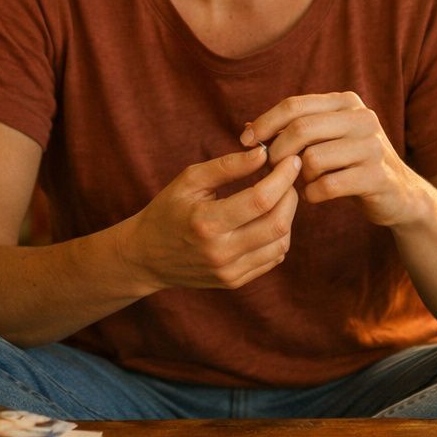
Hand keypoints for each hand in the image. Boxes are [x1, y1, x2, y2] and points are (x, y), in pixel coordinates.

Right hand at [121, 146, 301, 291]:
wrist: (145, 257)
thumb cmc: (168, 210)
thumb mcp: (190, 180)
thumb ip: (228, 166)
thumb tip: (264, 154)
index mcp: (206, 223)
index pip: (260, 200)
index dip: (282, 178)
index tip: (291, 160)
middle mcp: (220, 252)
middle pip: (277, 224)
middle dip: (290, 194)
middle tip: (288, 176)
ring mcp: (229, 272)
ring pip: (281, 243)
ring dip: (288, 215)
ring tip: (278, 196)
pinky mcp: (235, 281)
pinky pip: (273, 258)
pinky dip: (279, 235)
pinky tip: (269, 218)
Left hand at [242, 92, 424, 227]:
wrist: (400, 195)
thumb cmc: (351, 165)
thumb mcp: (325, 140)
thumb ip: (291, 131)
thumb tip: (246, 129)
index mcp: (347, 102)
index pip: (294, 105)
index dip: (265, 123)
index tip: (245, 142)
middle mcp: (362, 118)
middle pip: (300, 129)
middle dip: (277, 153)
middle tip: (271, 171)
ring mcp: (372, 146)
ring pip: (312, 159)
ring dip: (299, 178)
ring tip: (305, 183)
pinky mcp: (377, 176)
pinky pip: (327, 185)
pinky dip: (314, 194)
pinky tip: (317, 196)